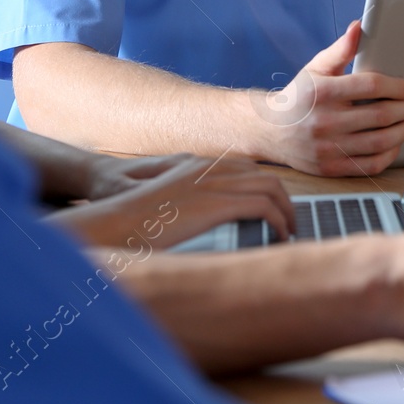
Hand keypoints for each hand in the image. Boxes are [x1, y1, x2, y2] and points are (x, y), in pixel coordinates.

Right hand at [50, 154, 293, 247]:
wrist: (114, 222)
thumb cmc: (133, 222)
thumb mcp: (165, 202)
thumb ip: (190, 203)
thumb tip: (205, 222)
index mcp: (197, 165)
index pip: (247, 168)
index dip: (266, 188)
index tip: (274, 208)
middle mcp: (209, 168)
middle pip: (265, 175)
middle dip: (284, 199)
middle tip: (288, 222)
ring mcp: (214, 183)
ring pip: (272, 187)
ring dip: (287, 211)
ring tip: (289, 233)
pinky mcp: (216, 204)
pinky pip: (264, 206)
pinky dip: (279, 221)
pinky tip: (279, 237)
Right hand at [256, 22, 403, 176]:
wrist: (269, 130)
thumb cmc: (298, 96)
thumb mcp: (315, 68)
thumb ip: (340, 50)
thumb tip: (359, 26)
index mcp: (321, 92)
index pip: (369, 86)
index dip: (396, 86)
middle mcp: (324, 121)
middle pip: (380, 116)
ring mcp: (327, 147)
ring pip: (379, 142)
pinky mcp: (330, 168)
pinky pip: (368, 164)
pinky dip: (389, 154)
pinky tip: (398, 143)